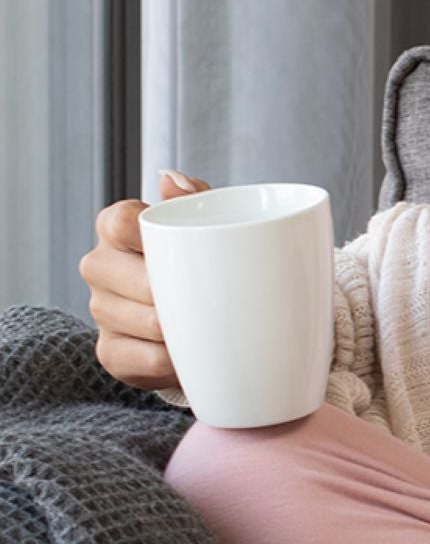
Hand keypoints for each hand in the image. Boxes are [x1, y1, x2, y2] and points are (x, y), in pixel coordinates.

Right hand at [79, 170, 212, 392]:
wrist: (210, 314)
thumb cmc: (205, 259)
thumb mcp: (208, 222)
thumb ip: (196, 198)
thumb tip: (170, 180)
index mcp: (117, 227)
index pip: (120, 223)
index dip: (149, 236)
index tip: (184, 247)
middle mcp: (100, 266)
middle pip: (133, 278)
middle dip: (176, 292)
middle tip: (215, 296)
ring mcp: (101, 310)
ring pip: (143, 321)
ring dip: (181, 329)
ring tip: (211, 326)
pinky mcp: (110, 352)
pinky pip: (139, 361)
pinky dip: (170, 363)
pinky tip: (191, 356)